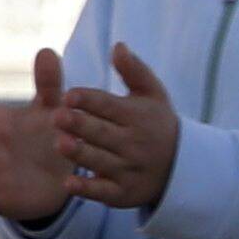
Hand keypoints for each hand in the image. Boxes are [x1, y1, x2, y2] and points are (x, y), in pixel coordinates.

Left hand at [54, 46, 183, 215]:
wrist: (182, 168)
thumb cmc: (156, 124)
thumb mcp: (152, 95)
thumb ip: (134, 70)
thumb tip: (118, 45)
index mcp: (137, 116)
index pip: (110, 106)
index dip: (89, 100)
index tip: (69, 94)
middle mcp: (134, 143)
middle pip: (102, 133)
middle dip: (80, 125)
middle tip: (56, 116)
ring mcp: (129, 170)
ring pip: (100, 161)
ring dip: (80, 153)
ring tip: (59, 143)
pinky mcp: (123, 193)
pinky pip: (103, 191)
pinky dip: (87, 189)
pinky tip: (68, 183)